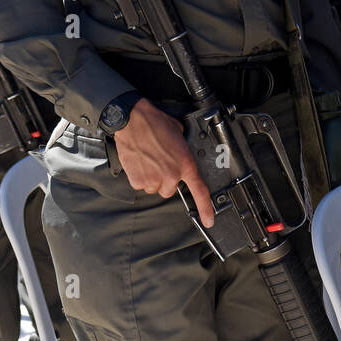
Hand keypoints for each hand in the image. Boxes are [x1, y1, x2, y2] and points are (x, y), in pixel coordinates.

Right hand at [113, 98, 214, 226]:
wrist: (132, 120)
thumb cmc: (155, 123)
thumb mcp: (179, 133)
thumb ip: (183, 151)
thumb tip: (181, 155)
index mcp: (185, 164)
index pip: (199, 191)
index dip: (205, 208)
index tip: (208, 220)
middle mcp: (171, 175)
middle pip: (170, 189)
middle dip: (166, 179)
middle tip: (160, 163)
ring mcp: (153, 179)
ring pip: (155, 187)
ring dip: (153, 178)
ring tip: (148, 159)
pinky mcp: (138, 180)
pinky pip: (141, 184)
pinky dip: (140, 176)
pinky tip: (139, 162)